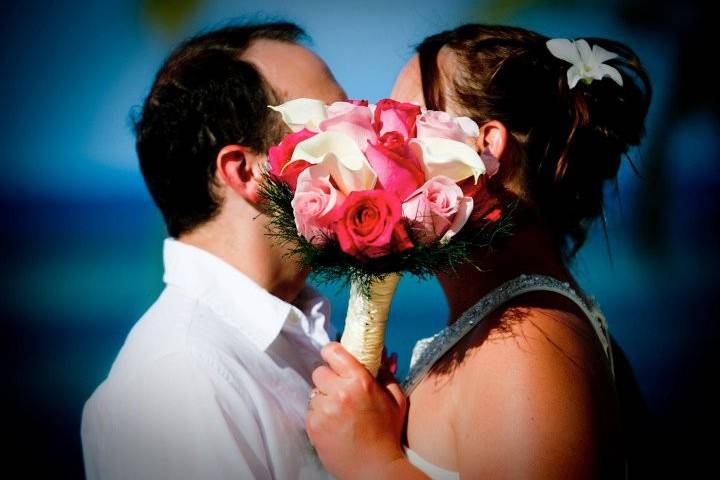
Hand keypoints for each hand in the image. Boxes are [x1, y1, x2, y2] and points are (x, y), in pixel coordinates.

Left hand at [307, 342, 406, 479]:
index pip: (333, 351)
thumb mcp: (396, 401)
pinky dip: (319, 416)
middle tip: (339, 391)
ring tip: (338, 413)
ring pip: (314, 393)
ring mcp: (324, 409)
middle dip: (329, 380)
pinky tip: (333, 426)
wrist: (375, 468)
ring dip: (323, 399)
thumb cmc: (387, 434)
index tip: (333, 357)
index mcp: (360, 381)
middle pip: (319, 372)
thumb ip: (387, 375)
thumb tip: (382, 355)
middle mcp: (340, 392)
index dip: (332, 353)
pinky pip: (310, 411)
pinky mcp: (314, 426)